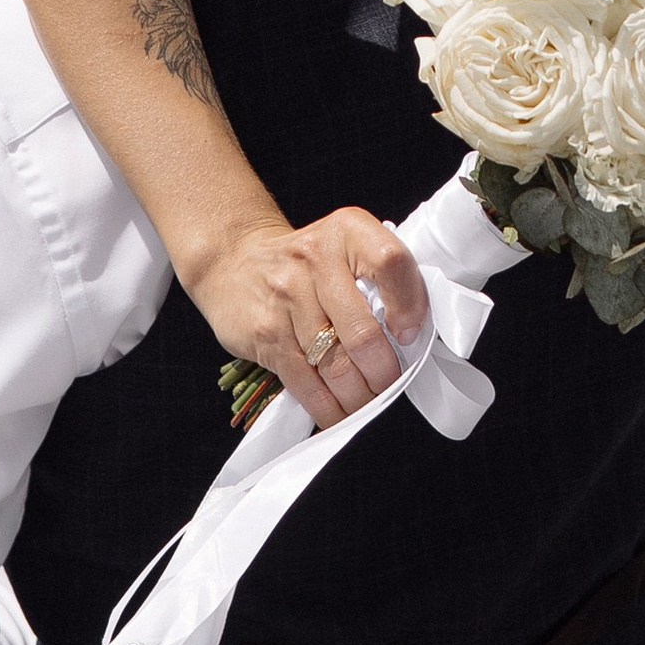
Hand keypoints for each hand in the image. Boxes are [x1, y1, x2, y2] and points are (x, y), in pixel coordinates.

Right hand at [196, 208, 425, 429]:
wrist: (233, 260)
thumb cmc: (306, 262)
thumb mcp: (344, 247)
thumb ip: (380, 278)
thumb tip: (412, 337)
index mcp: (348, 231)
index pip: (390, 263)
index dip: (409, 304)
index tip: (410, 335)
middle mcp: (316, 259)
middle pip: (362, 332)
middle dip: (383, 374)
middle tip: (390, 386)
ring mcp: (287, 296)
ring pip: (335, 365)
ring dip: (358, 396)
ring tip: (368, 403)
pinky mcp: (266, 332)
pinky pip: (305, 382)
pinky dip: (327, 407)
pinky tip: (339, 413)